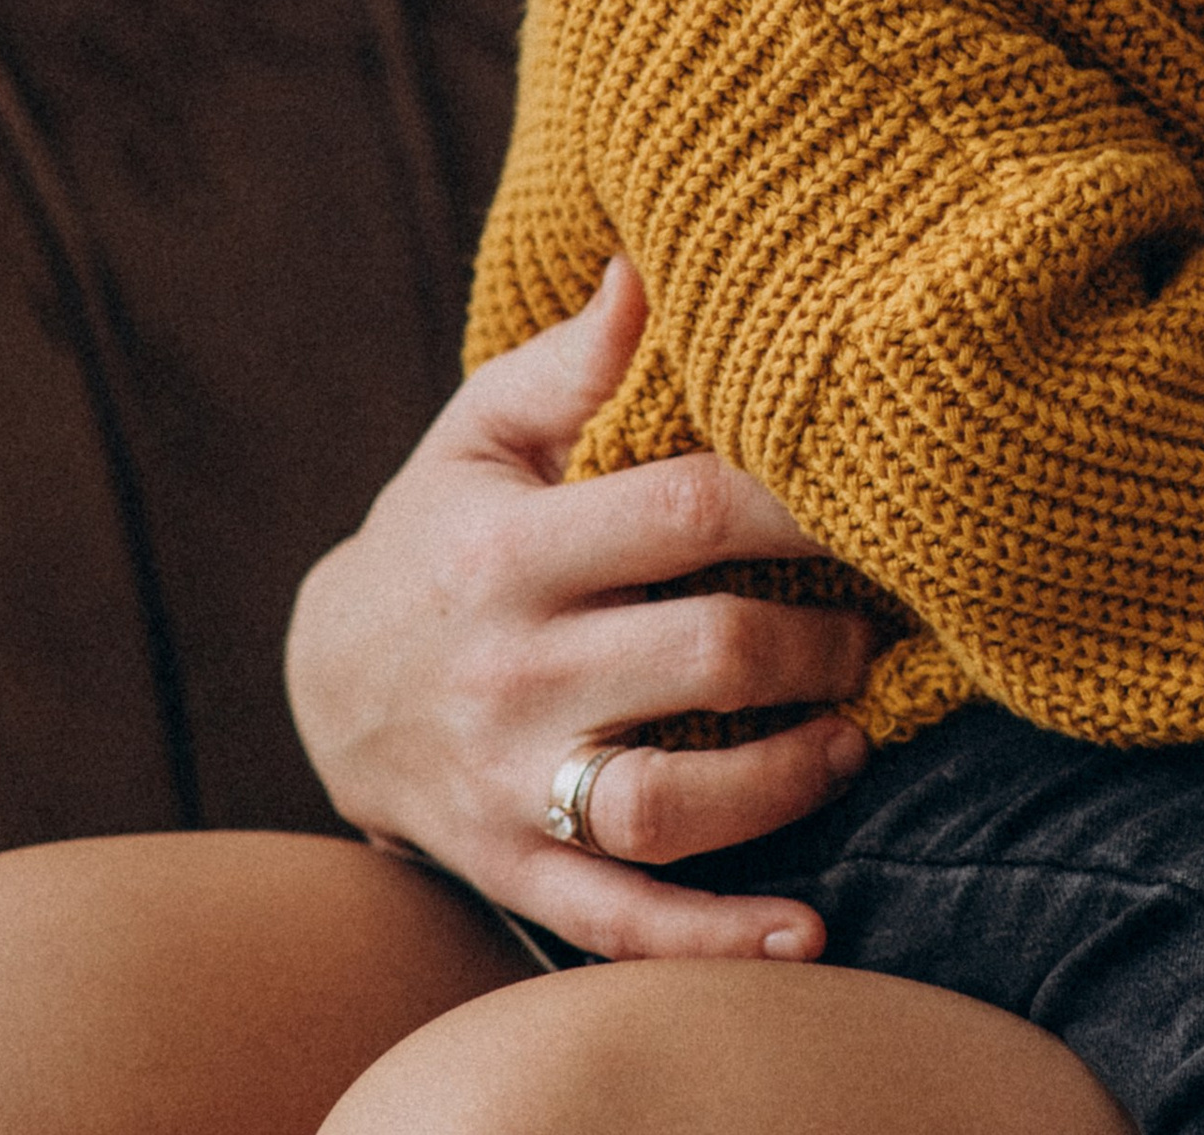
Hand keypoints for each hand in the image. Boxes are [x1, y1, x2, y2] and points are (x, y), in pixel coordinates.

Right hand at [285, 261, 873, 959]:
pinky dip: (715, 940)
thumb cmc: (442, 527)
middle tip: (874, 629)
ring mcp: (513, 785)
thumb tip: (652, 263)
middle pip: (702, 656)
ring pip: (671, 803)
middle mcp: (513, 672)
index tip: (878, 493)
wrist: (325, 682)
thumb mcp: (481, 430)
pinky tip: (806, 930)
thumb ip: (574, 359)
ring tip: (854, 737)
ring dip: (788, 779)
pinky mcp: (517, 869)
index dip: (798, 500)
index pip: (683, 513)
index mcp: (512, 546)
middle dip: (816, 642)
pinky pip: (621, 923)